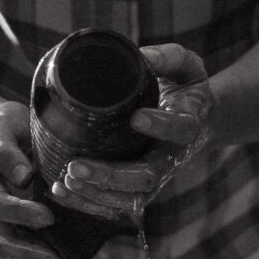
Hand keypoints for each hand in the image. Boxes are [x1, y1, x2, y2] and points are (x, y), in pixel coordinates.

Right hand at [0, 98, 61, 258]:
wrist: (0, 130)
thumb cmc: (4, 125)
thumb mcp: (1, 125)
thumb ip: (5, 149)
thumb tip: (23, 177)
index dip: (20, 213)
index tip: (48, 216)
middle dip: (26, 249)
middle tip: (56, 256)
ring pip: (6, 247)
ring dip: (33, 258)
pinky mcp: (9, 223)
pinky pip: (19, 246)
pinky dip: (37, 254)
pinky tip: (59, 256)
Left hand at [51, 43, 213, 220]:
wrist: (196, 120)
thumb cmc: (185, 88)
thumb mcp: (186, 66)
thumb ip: (169, 57)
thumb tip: (141, 54)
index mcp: (188, 125)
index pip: (179, 129)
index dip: (160, 127)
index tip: (137, 117)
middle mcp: (172, 158)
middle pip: (147, 177)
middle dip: (110, 176)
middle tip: (76, 166)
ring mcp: (156, 177)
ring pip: (130, 197)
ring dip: (96, 193)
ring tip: (66, 180)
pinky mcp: (139, 187)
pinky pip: (116, 204)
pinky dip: (89, 202)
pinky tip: (63, 191)